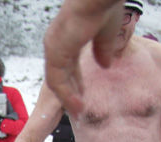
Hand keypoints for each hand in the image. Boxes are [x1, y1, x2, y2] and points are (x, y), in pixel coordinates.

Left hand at [42, 0, 114, 114]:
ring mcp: (53, 48)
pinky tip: (76, 106)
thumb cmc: (104, 5)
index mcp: (67, 36)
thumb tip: (105, 65)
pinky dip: (66, 95)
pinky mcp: (54, 53)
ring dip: (68, 97)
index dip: (77, 80)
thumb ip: (103, 49)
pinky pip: (57, 81)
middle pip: (60, 74)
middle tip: (79, 107)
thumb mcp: (107, 33)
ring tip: (78, 111)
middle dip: (71, 91)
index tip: (84, 93)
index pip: (68, 64)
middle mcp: (56, 42)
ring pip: (57, 81)